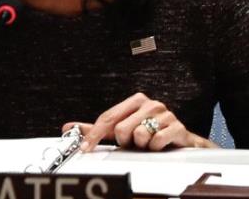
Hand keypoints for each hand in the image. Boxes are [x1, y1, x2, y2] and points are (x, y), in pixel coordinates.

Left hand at [63, 93, 215, 151]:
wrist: (180, 141)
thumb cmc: (148, 133)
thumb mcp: (121, 129)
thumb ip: (96, 129)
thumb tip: (68, 127)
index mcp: (135, 100)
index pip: (108, 118)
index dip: (95, 135)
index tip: (85, 148)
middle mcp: (150, 103)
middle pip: (122, 129)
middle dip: (126, 141)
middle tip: (134, 142)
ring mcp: (165, 113)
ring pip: (139, 136)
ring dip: (142, 146)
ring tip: (148, 143)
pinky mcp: (177, 126)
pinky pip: (156, 142)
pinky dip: (155, 148)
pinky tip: (159, 145)